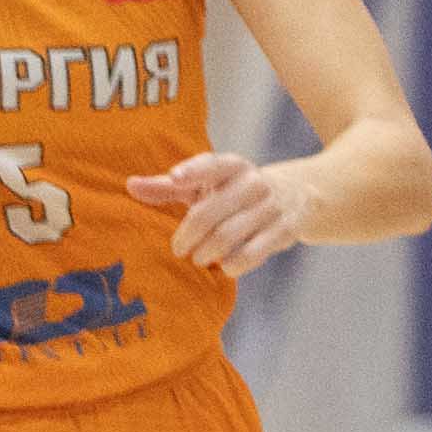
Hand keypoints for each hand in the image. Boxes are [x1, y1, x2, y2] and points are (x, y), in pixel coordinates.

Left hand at [127, 153, 313, 274]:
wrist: (300, 195)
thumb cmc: (235, 191)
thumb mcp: (207, 184)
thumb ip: (169, 187)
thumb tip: (130, 186)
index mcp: (232, 166)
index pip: (212, 165)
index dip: (192, 170)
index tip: (174, 178)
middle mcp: (254, 182)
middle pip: (210, 212)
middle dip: (188, 236)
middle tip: (178, 250)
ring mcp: (272, 206)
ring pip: (229, 235)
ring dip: (207, 253)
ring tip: (199, 259)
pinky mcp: (286, 229)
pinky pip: (254, 252)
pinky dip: (234, 264)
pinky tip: (226, 267)